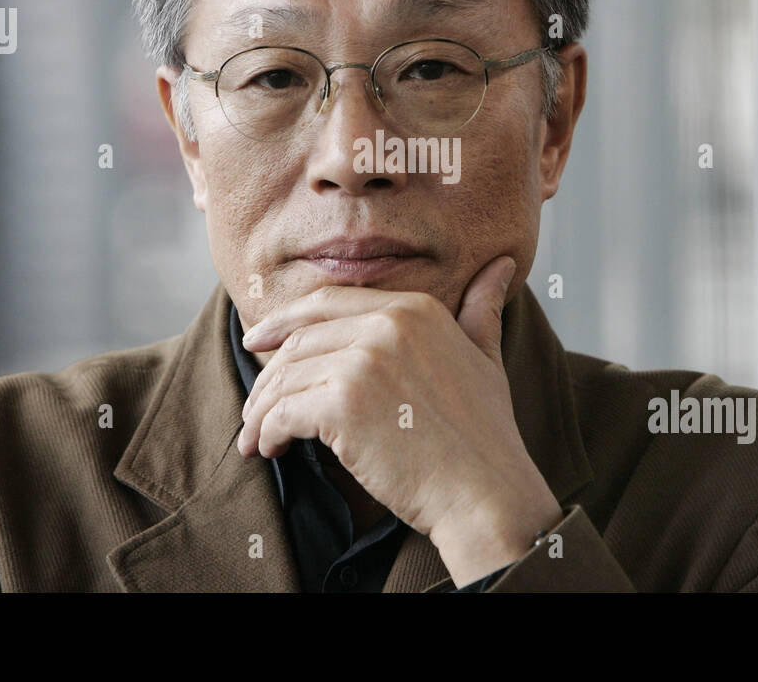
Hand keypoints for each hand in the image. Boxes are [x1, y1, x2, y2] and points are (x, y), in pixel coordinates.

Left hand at [237, 255, 563, 584]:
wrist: (486, 493)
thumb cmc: (485, 435)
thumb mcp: (486, 358)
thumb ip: (481, 310)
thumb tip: (503, 264)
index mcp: (415, 309)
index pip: (326, 303)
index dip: (284, 322)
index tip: (258, 341)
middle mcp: (387, 324)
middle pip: (299, 340)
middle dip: (268, 374)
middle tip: (255, 406)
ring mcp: (363, 362)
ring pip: (285, 377)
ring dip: (262, 410)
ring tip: (257, 437)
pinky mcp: (342, 405)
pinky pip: (282, 412)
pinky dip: (267, 432)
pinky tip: (270, 449)